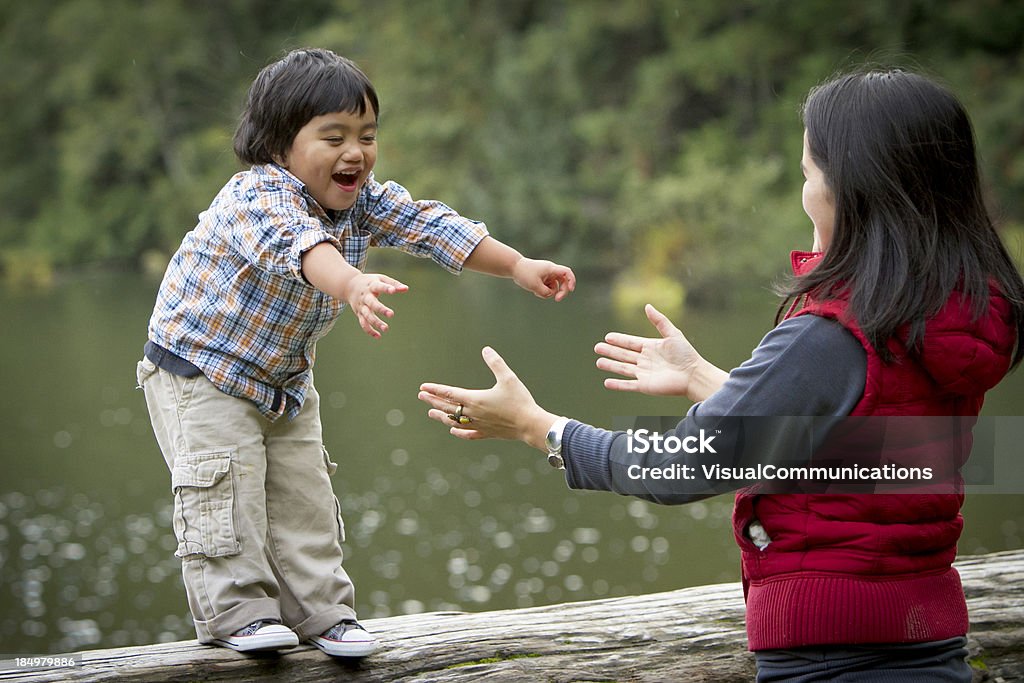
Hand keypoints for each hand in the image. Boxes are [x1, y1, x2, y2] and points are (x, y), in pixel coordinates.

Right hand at [342, 273, 408, 337]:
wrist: (349, 285)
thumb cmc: (370, 282)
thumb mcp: (381, 279)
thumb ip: (394, 284)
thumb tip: (406, 289)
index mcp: (371, 286)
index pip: (378, 286)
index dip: (386, 288)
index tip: (393, 290)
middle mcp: (365, 297)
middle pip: (372, 303)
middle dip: (381, 309)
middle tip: (391, 314)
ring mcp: (361, 306)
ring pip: (367, 315)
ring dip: (376, 322)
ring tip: (386, 328)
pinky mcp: (359, 314)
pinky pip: (363, 323)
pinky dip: (369, 330)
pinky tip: (378, 336)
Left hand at [418, 347, 558, 449]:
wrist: (530, 425)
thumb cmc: (519, 401)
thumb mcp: (508, 378)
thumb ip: (496, 363)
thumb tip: (486, 350)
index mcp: (475, 399)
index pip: (449, 393)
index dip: (435, 389)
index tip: (423, 387)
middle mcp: (473, 413)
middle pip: (448, 407)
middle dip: (433, 401)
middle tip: (421, 396)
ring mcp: (479, 425)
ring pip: (454, 422)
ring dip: (441, 417)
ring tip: (431, 413)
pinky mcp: (486, 433)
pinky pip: (468, 434)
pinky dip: (458, 432)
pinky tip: (452, 431)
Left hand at [511, 258, 575, 301]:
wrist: (514, 267)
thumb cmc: (524, 274)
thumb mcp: (534, 286)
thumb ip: (545, 293)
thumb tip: (550, 295)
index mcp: (551, 269)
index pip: (567, 272)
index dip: (572, 281)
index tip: (571, 290)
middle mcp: (551, 271)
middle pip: (563, 282)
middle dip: (561, 291)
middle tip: (557, 300)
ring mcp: (547, 275)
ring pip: (554, 287)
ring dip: (548, 292)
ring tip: (536, 292)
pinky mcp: (543, 279)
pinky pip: (547, 288)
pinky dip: (543, 291)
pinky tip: (535, 291)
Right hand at [595, 304, 707, 397]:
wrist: (694, 375)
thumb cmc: (686, 354)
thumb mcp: (673, 334)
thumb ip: (659, 320)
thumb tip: (647, 306)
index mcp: (650, 347)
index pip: (630, 343)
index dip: (619, 340)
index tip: (607, 337)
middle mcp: (645, 360)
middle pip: (623, 355)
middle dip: (610, 351)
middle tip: (596, 347)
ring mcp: (644, 374)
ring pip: (623, 369)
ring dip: (611, 366)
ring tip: (598, 362)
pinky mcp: (645, 386)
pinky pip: (628, 385)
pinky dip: (617, 384)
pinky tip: (606, 382)